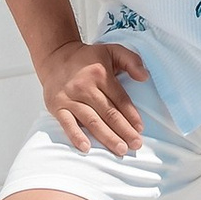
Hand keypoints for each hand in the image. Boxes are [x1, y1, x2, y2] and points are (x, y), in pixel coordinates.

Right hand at [38, 37, 147, 155]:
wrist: (55, 56)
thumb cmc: (87, 58)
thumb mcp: (112, 50)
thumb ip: (131, 60)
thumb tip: (145, 77)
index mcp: (100, 74)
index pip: (120, 99)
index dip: (131, 115)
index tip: (140, 129)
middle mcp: (85, 87)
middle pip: (108, 113)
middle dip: (124, 131)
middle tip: (136, 145)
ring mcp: (70, 98)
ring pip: (92, 121)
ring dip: (107, 137)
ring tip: (120, 149)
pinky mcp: (57, 106)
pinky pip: (67, 123)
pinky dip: (76, 136)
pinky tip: (86, 148)